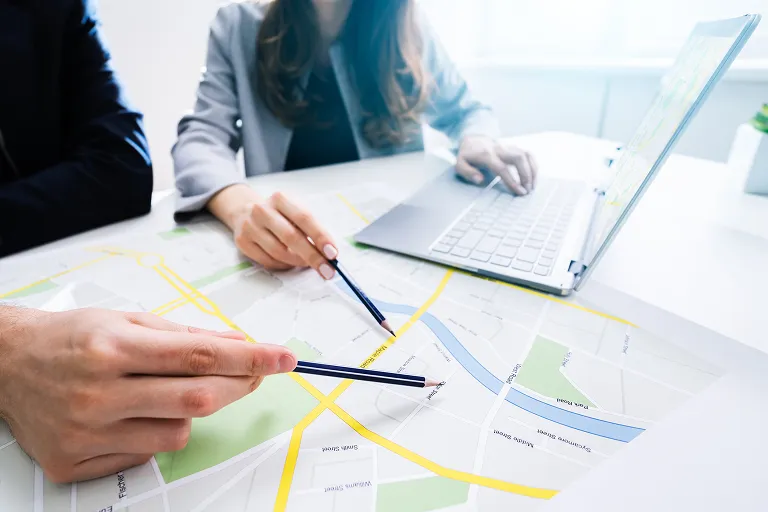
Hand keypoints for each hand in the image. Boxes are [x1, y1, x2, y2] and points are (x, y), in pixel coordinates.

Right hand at [0, 307, 295, 482]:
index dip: (250, 357)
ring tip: (160, 391)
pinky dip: (153, 433)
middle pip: (198, 399)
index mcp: (114, 349)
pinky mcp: (75, 462)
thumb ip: (186, 334)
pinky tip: (131, 414)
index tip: (282, 358)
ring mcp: (86, 433)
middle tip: (252, 373)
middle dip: (238, 385)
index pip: (200, 355)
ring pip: (177, 433)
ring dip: (188, 412)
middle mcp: (99, 393)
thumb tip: (238, 343)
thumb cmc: (72, 337)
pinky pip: (145, 454)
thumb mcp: (129, 320)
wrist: (8, 364)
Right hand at [209, 184, 338, 278]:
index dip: (320, 237)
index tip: (332, 253)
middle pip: (291, 237)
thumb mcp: (296, 211)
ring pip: (279, 252)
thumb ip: (312, 228)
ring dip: (298, 262)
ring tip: (308, 263)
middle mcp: (262, 210)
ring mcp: (250, 226)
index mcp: (280, 198)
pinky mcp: (243, 242)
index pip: (304, 218)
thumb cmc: (279, 215)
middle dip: (313, 256)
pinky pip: (268, 261)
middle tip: (327, 269)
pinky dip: (284, 265)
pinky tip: (290, 262)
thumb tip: (329, 253)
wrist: (245, 211)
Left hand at [456, 136, 538, 194]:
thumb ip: (468, 172)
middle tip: (528, 190)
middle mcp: (500, 149)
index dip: (513, 180)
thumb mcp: (459, 164)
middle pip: (519, 158)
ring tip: (533, 186)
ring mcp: (508, 147)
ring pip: (526, 154)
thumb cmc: (467, 155)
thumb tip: (480, 180)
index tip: (520, 192)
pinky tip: (534, 176)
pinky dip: (533, 165)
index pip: (502, 168)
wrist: (472, 139)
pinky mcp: (514, 148)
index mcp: (486, 155)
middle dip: (527, 174)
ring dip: (532, 170)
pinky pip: (528, 153)